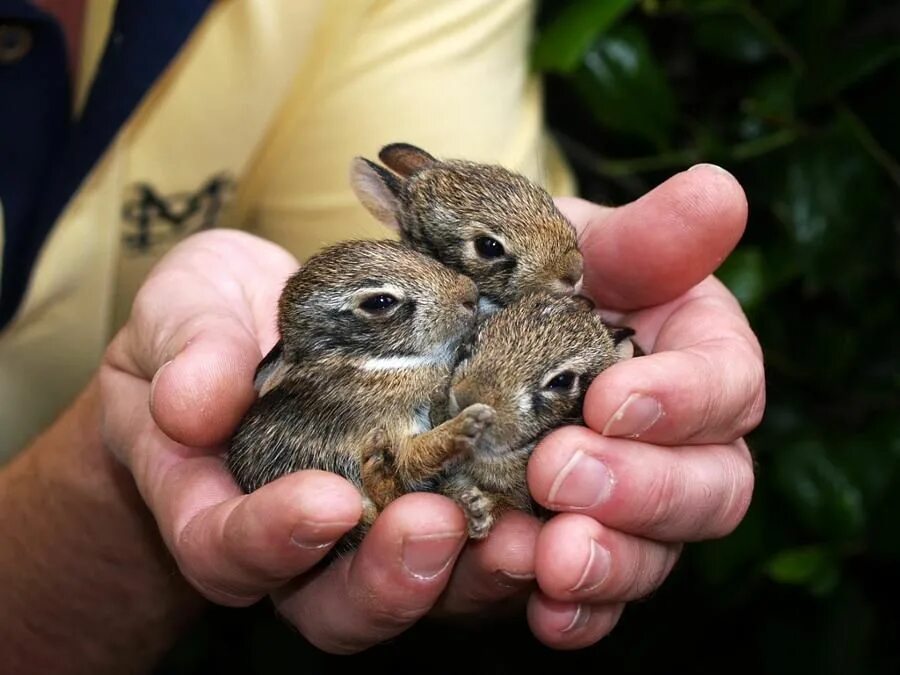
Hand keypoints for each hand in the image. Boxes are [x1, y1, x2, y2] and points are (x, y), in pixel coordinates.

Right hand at [99, 230, 488, 653]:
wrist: (261, 323)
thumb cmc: (209, 323)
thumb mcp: (184, 313)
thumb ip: (187, 352)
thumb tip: (191, 404)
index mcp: (216, 502)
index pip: (227, 548)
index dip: (271, 539)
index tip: (325, 502)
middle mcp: (298, 539)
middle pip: (335, 602)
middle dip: (389, 578)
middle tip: (436, 527)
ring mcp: (369, 527)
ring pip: (416, 587)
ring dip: (469, 572)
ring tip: (520, 533)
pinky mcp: (430, 497)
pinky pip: (471, 539)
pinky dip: (512, 531)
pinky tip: (553, 499)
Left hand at [509, 164, 762, 647]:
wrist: (479, 323)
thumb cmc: (542, 275)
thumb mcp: (583, 245)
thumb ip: (649, 236)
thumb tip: (720, 190)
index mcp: (696, 362)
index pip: (727, 386)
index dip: (683, 399)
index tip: (615, 398)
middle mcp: (681, 445)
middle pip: (708, 489)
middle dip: (643, 489)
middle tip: (564, 474)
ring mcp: (632, 507)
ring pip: (654, 555)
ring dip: (609, 562)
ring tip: (549, 557)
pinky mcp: (577, 549)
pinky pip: (593, 599)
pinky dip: (574, 611)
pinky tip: (539, 607)